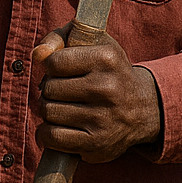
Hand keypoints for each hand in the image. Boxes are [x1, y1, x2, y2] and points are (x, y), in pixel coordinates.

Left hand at [32, 24, 162, 162]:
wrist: (144, 108)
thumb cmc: (108, 71)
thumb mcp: (91, 43)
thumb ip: (58, 38)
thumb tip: (37, 55)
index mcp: (106, 59)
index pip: (54, 62)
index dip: (52, 66)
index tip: (63, 70)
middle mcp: (107, 88)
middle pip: (48, 89)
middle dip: (50, 90)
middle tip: (64, 91)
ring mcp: (102, 118)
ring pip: (48, 112)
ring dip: (49, 110)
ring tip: (64, 107)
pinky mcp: (97, 143)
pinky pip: (52, 137)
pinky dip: (47, 134)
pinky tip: (58, 126)